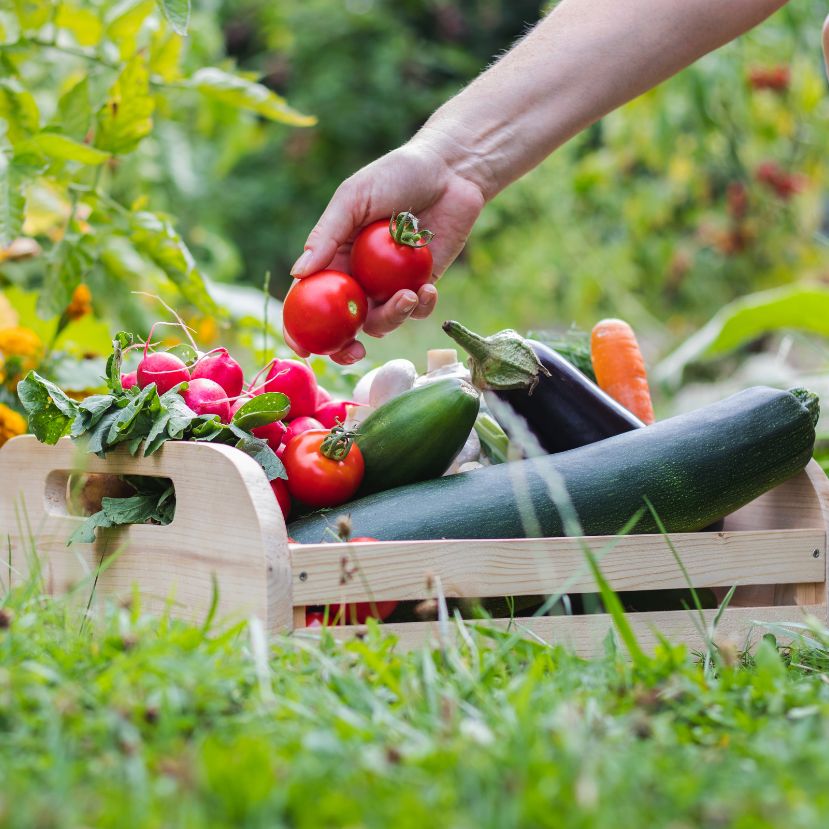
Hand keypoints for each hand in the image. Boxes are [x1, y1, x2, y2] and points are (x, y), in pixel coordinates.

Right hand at [284, 133, 486, 363]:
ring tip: (408, 296)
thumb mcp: (353, 198)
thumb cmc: (395, 174)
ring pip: (383, 322)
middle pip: (344, 324)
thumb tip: (298, 273)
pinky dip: (422, 306)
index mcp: (335, 258)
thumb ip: (327, 235)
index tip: (303, 349)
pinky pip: (417, 310)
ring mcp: (391, 285)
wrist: (449, 171)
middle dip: (346, 347)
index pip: (309, 299)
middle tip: (355, 352)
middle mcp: (359, 277)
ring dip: (393, 318)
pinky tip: (428, 288)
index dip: (300, 328)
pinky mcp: (422, 285)